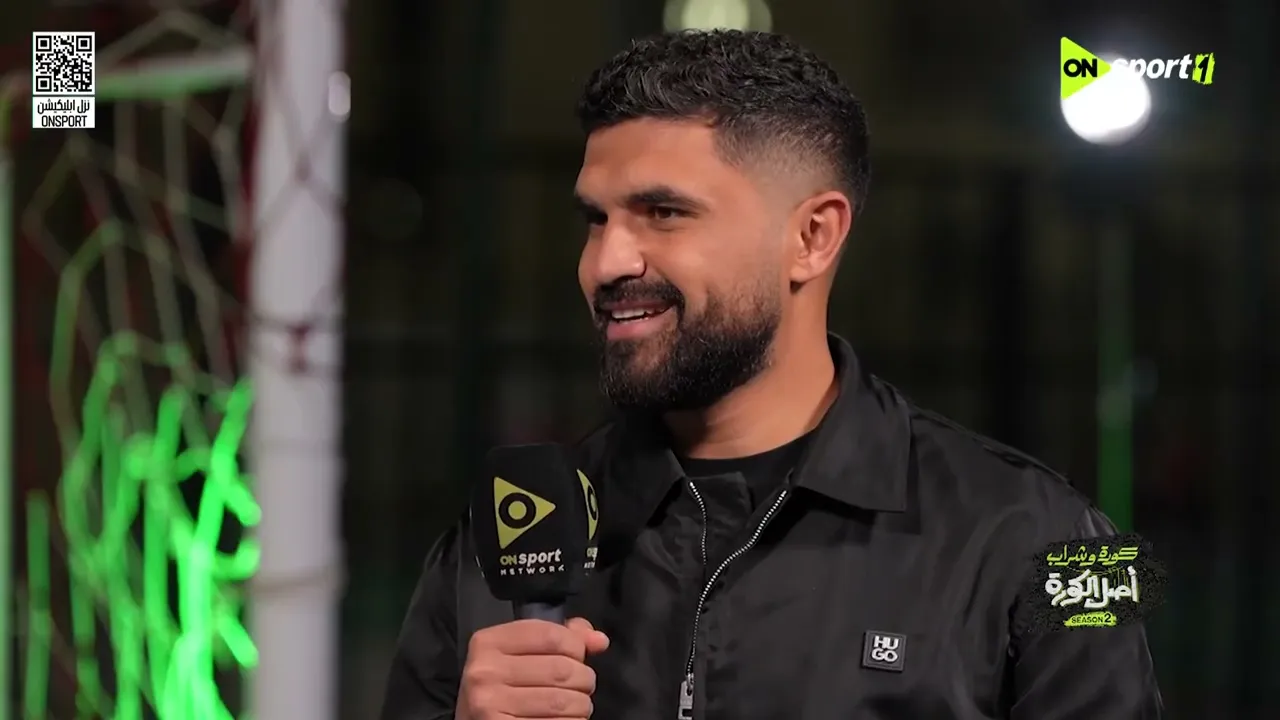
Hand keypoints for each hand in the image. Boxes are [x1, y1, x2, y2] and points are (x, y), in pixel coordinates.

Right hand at [457, 617, 609, 718]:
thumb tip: (598, 640)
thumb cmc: (500, 686)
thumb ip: (559, 638)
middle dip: (583, 678)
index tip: (578, 656)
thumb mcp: (519, 653)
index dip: (576, 645)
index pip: (551, 635)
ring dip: (581, 705)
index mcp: (488, 643)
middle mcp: (484, 672)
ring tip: (576, 704)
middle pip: (561, 669)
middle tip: (581, 685)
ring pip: (562, 701)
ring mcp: (490, 704)